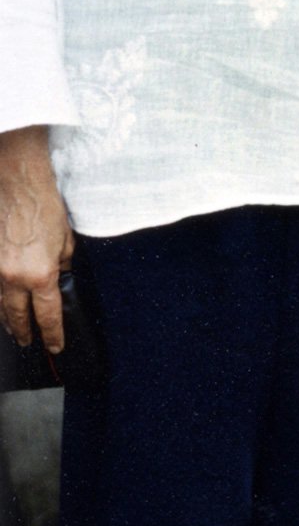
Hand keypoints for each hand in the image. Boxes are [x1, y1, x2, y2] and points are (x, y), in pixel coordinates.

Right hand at [0, 127, 72, 349]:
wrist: (15, 180)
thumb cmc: (44, 203)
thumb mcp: (66, 239)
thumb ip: (63, 263)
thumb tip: (61, 276)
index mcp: (40, 275)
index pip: (48, 315)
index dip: (52, 334)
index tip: (55, 344)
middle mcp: (13, 278)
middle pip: (17, 316)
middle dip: (24, 332)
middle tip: (28, 341)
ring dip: (6, 318)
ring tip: (13, 328)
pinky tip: (0, 304)